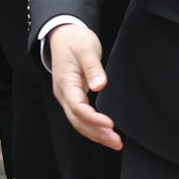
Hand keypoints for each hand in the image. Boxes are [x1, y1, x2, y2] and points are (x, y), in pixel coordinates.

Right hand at [47, 23, 119, 149]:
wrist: (63, 35)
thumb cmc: (74, 40)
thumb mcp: (86, 48)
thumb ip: (93, 67)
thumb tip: (99, 85)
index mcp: (65, 82)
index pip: (77, 107)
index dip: (93, 118)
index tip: (110, 124)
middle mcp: (63, 93)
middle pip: (77, 120)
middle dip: (96, 133)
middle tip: (116, 141)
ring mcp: (67, 96)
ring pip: (78, 122)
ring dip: (95, 134)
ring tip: (114, 142)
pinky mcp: (73, 97)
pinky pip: (80, 117)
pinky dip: (92, 127)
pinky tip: (104, 133)